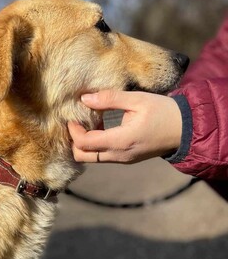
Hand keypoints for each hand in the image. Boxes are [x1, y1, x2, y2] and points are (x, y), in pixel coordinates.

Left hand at [68, 90, 182, 163]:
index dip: (74, 131)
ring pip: (91, 158)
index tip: (73, 117)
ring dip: (85, 143)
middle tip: (77, 123)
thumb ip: (110, 99)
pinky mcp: (125, 159)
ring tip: (91, 122)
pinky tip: (102, 128)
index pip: (85, 143)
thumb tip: (85, 98)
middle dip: (74, 141)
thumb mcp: (138, 100)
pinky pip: (102, 157)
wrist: (185, 129)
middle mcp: (118, 155)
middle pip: (83, 157)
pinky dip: (95, 145)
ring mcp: (122, 160)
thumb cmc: (163, 111)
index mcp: (120, 141)